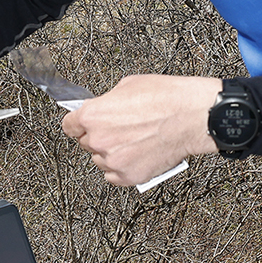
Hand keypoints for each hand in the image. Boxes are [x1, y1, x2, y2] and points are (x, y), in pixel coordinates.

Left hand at [62, 73, 218, 185]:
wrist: (192, 116)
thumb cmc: (166, 98)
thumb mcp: (127, 86)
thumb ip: (107, 102)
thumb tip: (103, 108)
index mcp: (93, 115)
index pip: (69, 125)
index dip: (77, 124)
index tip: (81, 125)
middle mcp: (99, 140)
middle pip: (86, 143)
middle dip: (99, 136)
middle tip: (118, 130)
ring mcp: (113, 161)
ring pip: (100, 160)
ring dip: (110, 154)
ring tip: (131, 143)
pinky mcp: (129, 176)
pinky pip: (113, 177)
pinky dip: (121, 169)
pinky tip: (133, 156)